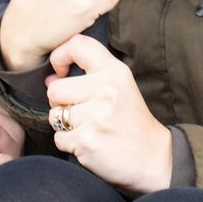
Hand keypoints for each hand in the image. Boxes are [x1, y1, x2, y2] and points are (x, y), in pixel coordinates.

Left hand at [45, 35, 171, 194]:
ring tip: (87, 127)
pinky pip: (59, 138)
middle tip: (79, 110)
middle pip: (55, 89)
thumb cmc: (131, 119)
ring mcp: (95, 117)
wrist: (153, 156)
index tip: (61, 72)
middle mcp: (105, 91)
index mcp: (114, 71)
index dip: (60, 56)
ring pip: (54, 116)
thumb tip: (50, 78)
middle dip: (60, 103)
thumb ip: (89, 75)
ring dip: (64, 125)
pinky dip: (69, 143)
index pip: (77, 45)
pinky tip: (88, 141)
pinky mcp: (87, 141)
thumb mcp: (120, 85)